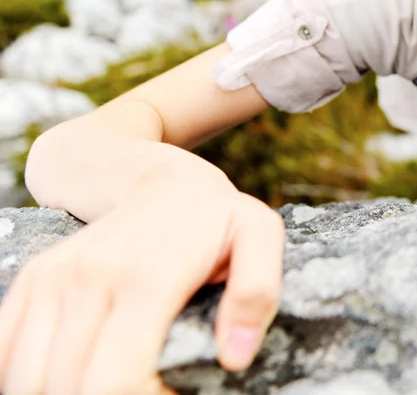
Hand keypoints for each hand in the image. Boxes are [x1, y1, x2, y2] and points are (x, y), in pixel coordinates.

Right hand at [0, 183, 284, 394]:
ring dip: (63, 394)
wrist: (156, 177)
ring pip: (27, 379)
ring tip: (112, 382)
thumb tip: (234, 355)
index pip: (116, 382)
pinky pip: (4, 352)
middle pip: (69, 388)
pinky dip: (27, 377)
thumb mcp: (258, 235)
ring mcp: (52, 279)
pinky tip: (69, 374)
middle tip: (142, 390)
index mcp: (145, 278)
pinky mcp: (31, 282)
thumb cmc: (214, 216)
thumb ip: (256, 291)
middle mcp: (88, 278)